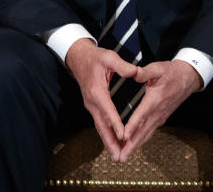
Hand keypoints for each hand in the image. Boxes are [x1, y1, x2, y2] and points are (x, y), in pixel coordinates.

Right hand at [65, 39, 138, 160]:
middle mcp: (92, 101)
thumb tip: (134, 72)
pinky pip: (99, 123)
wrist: (78, 58)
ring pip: (100, 127)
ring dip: (108, 142)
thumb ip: (122, 65)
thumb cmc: (95, 57)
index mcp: (97, 91)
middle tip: (118, 156)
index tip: (123, 135)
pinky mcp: (92, 106)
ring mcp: (91, 105)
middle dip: (110, 142)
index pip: (107, 110)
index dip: (116, 123)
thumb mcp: (109, 57)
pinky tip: (112, 143)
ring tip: (116, 156)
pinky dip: (106, 135)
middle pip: (101, 125)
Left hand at [118, 60, 200, 160]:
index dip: (132, 126)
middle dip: (131, 145)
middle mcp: (158, 112)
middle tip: (120, 157)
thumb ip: (145, 72)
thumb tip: (134, 73)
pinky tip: (133, 146)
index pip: (141, 115)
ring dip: (135, 146)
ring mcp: (160, 117)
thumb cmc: (171, 73)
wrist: (187, 78)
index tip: (123, 136)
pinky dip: (141, 140)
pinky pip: (149, 132)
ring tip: (124, 156)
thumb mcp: (157, 68)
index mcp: (155, 100)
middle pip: (143, 132)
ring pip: (146, 134)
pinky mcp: (161, 118)